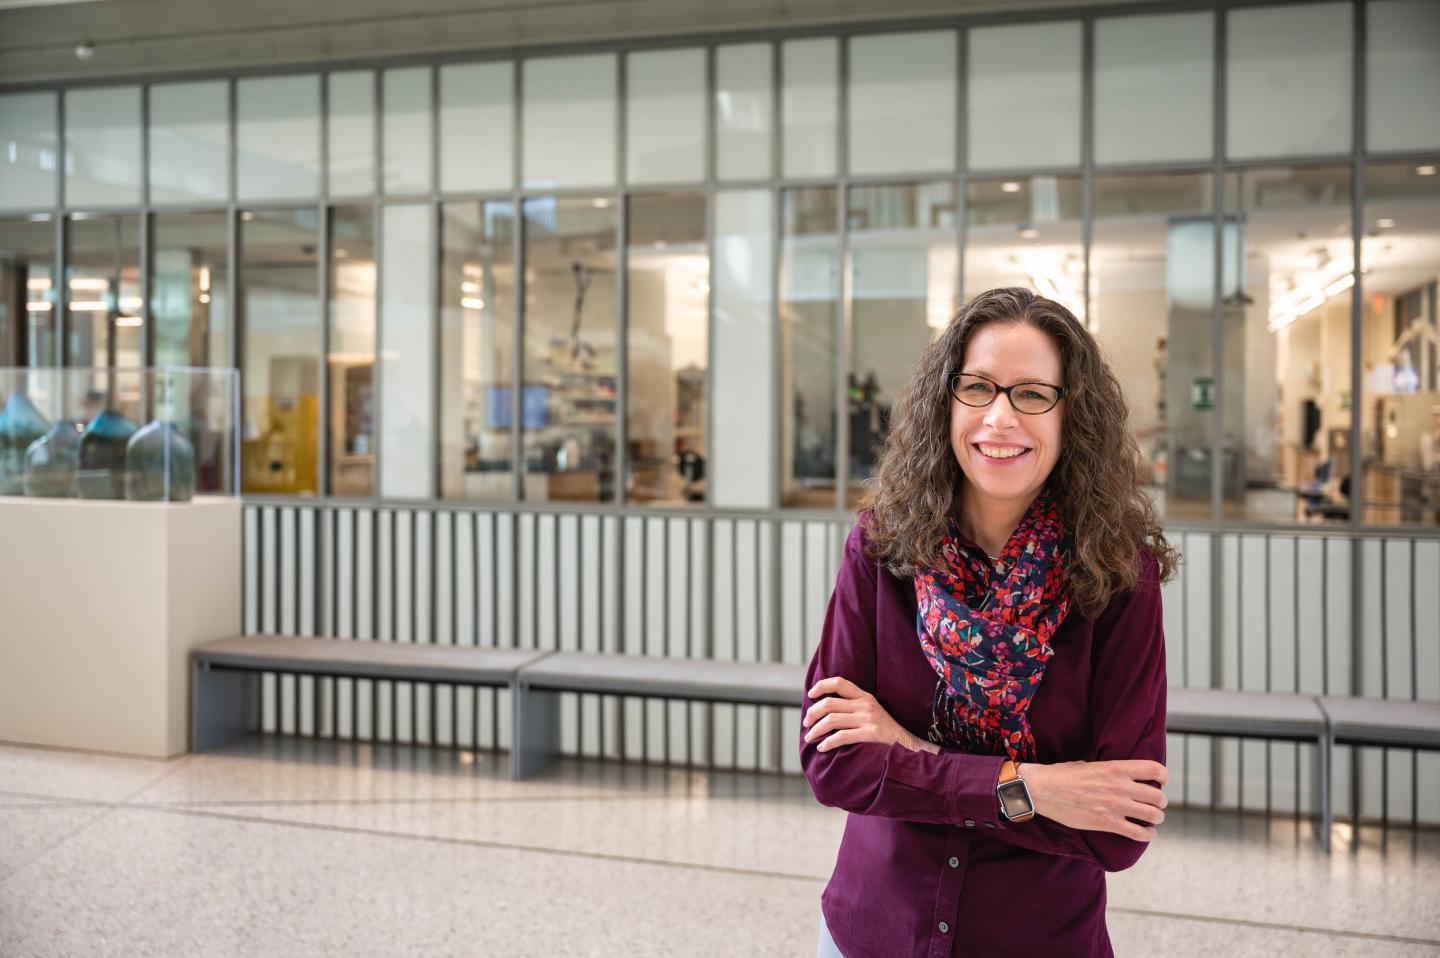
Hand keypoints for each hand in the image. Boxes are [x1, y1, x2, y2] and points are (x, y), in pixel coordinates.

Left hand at [803, 676, 934, 752]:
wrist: (909, 747)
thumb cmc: (886, 732)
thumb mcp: (872, 713)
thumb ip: (853, 708)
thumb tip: (825, 710)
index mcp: (865, 697)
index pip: (839, 682)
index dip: (822, 685)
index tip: (811, 694)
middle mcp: (866, 705)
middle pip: (829, 703)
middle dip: (813, 713)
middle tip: (806, 723)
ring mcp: (869, 719)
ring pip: (832, 720)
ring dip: (816, 729)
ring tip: (809, 737)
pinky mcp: (871, 734)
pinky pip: (842, 736)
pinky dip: (828, 742)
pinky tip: (822, 747)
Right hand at [1017, 759, 1169, 841]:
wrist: (1043, 789)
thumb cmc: (1063, 775)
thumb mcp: (1091, 764)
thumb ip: (1111, 771)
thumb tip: (1125, 777)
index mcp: (1116, 768)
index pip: (1154, 770)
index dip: (1164, 777)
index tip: (1162, 781)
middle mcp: (1120, 787)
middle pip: (1158, 797)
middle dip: (1160, 802)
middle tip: (1156, 804)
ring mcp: (1115, 806)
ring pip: (1153, 816)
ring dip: (1156, 818)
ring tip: (1152, 819)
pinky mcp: (1107, 823)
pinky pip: (1138, 833)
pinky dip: (1147, 835)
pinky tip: (1146, 833)